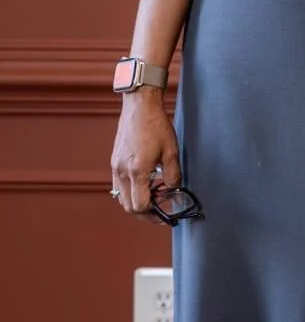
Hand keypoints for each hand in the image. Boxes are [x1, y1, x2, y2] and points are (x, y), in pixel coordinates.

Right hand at [111, 92, 180, 215]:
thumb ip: (173, 175)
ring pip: (122, 198)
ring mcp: (115, 167)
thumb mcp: (172, 151)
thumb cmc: (156, 126)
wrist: (139, 106)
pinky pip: (118, 186)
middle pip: (129, 206)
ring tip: (153, 197)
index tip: (166, 212)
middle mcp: (122, 172)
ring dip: (136, 202)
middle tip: (160, 211)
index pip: (140, 206)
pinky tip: (143, 184)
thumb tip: (173, 191)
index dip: (154, 214)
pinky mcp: (114, 162)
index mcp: (137, 171)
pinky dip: (130, 191)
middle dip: (145, 213)